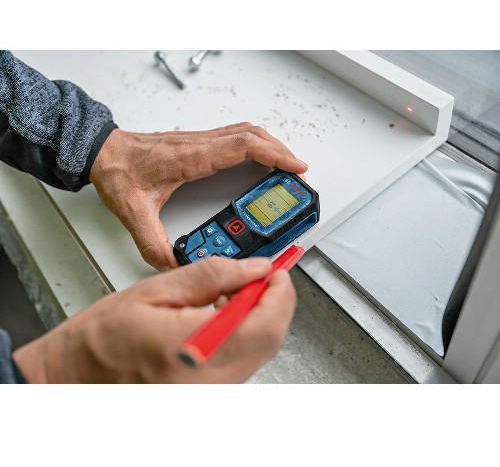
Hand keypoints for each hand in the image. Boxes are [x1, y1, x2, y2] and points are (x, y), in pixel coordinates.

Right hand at [13, 257, 295, 382]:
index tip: (278, 270)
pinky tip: (224, 316)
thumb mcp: (155, 290)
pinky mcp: (208, 393)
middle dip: (274, 301)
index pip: (265, 323)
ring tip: (233, 294)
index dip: (281, 292)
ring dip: (259, 316)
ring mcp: (210, 392)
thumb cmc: (103, 338)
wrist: (77, 375)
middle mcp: (207, 380)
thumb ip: (211, 275)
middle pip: (270, 339)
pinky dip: (244, 334)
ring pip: (260, 350)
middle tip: (260, 277)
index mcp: (193, 348)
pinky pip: (243, 362)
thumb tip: (253, 268)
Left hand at [89, 122, 307, 269]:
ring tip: (284, 164)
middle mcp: (199, 144)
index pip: (242, 147)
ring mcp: (200, 142)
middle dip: (280, 150)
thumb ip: (152, 243)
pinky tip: (259, 158)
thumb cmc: (118, 172)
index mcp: (190, 157)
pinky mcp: (199, 145)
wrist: (103, 152)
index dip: (273, 154)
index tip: (294, 166)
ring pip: (246, 132)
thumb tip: (173, 264)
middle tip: (296, 171)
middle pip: (252, 135)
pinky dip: (256, 145)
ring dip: (269, 144)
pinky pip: (235, 138)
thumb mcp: (133, 212)